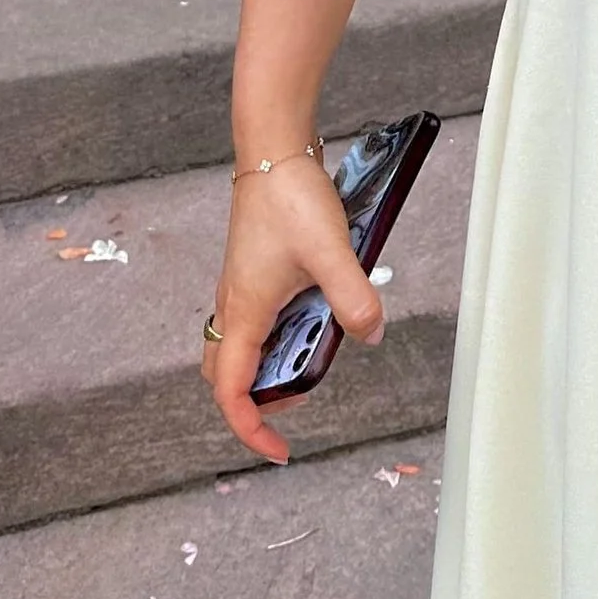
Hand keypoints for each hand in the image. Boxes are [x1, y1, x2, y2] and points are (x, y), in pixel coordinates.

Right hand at [199, 149, 384, 465]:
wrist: (272, 150)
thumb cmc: (291, 197)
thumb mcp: (331, 253)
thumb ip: (353, 299)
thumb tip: (370, 336)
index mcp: (244, 312)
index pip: (230, 391)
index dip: (251, 427)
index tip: (280, 448)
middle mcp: (234, 304)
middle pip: (226, 374)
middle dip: (257, 400)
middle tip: (300, 399)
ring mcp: (240, 288)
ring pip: (239, 347)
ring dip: (270, 365)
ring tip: (312, 360)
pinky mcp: (253, 271)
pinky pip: (254, 321)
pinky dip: (277, 335)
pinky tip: (314, 317)